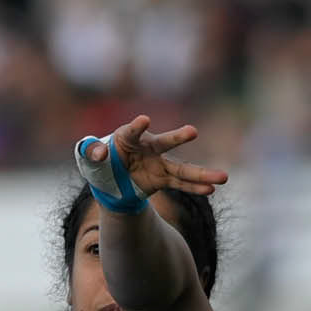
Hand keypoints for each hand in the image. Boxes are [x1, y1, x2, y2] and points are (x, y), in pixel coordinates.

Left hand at [82, 117, 226, 202]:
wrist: (108, 179)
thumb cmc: (99, 161)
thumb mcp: (87, 157)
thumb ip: (90, 152)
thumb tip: (100, 154)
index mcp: (127, 137)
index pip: (131, 131)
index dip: (136, 127)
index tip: (144, 121)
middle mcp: (148, 148)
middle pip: (164, 143)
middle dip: (177, 138)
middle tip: (192, 131)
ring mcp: (157, 164)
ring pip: (181, 169)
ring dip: (201, 174)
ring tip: (223, 177)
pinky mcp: (160, 179)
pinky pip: (179, 185)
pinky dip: (194, 188)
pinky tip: (210, 189)